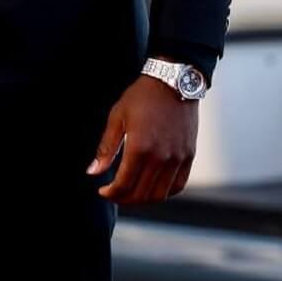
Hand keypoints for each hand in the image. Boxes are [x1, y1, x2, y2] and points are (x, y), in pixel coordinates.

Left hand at [87, 74, 198, 203]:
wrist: (174, 81)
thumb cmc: (142, 97)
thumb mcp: (116, 118)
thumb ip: (105, 148)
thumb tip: (92, 172)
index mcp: (140, 148)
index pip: (123, 185)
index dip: (110, 193)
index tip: (103, 191)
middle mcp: (161, 157)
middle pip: (141, 194)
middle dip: (124, 198)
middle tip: (114, 194)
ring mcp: (177, 158)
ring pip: (160, 194)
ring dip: (143, 199)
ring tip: (132, 192)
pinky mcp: (189, 155)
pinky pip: (178, 185)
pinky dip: (164, 192)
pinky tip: (152, 187)